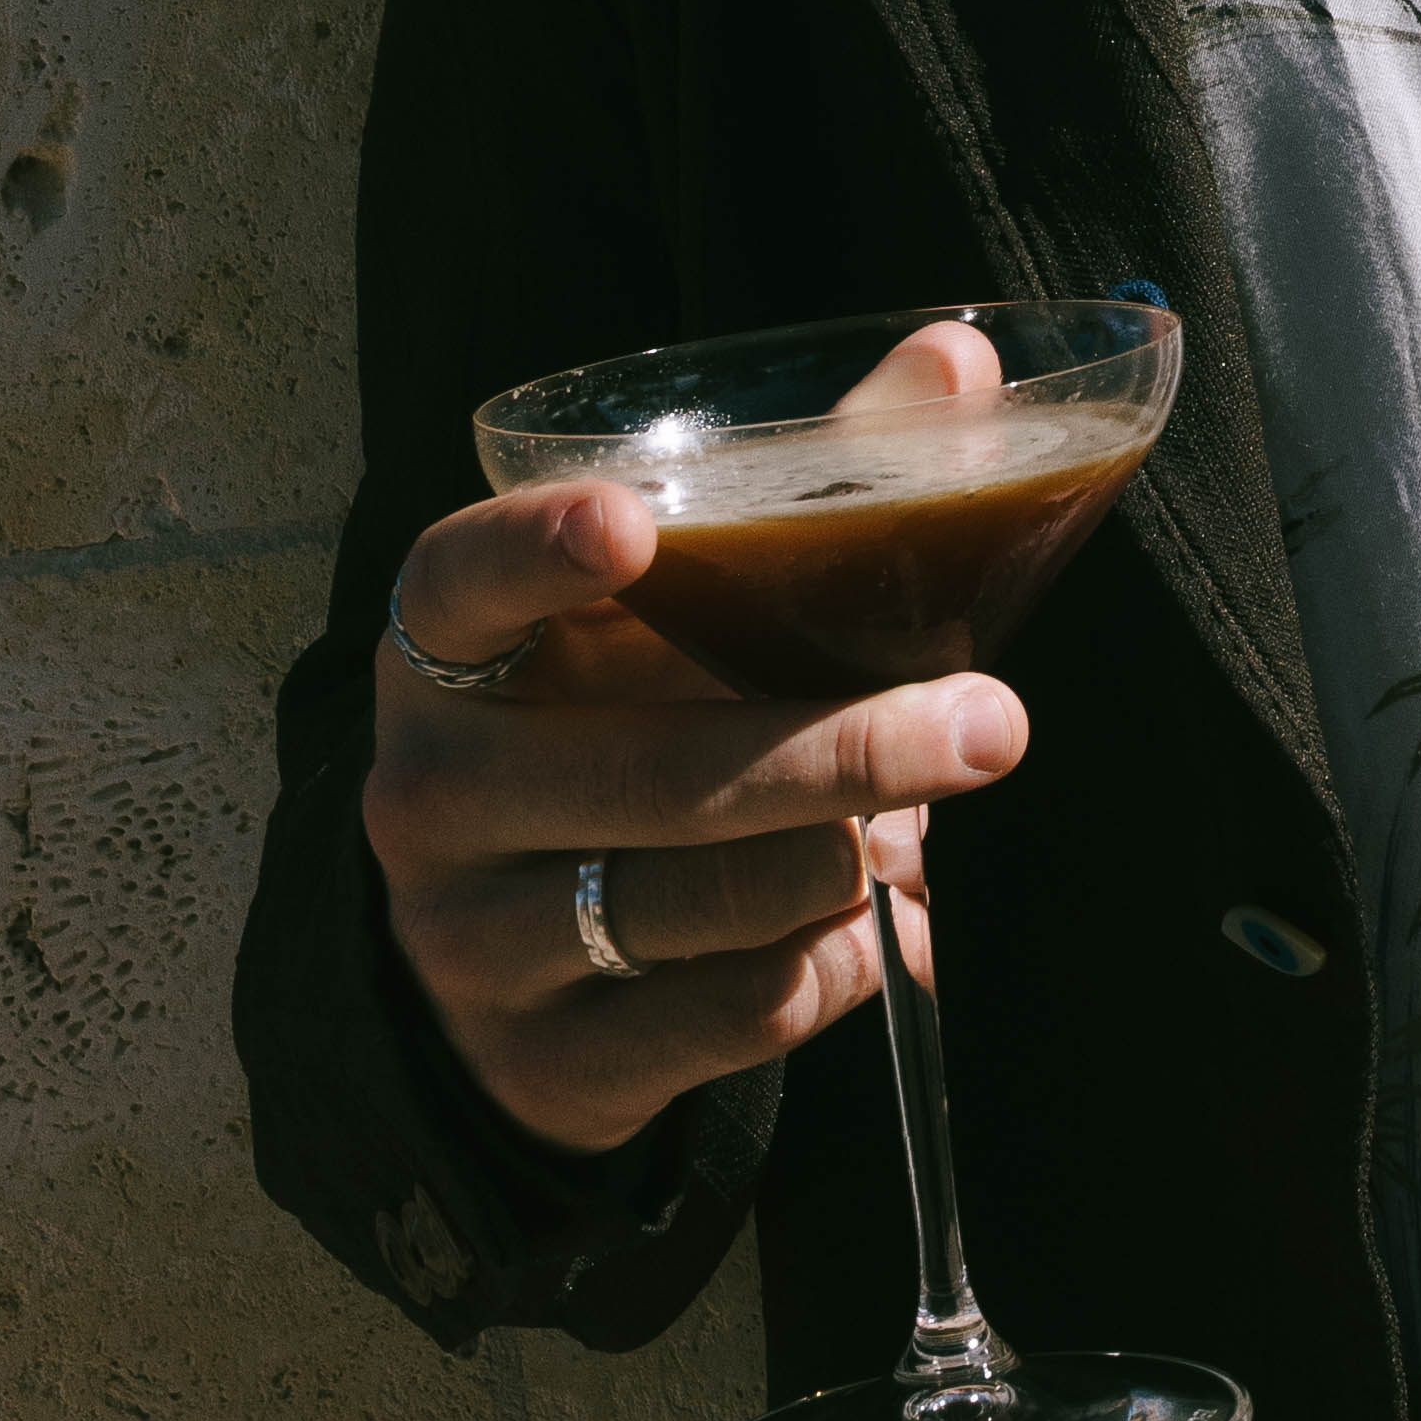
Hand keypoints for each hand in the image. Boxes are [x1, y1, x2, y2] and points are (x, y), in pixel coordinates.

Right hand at [361, 473, 1029, 1160]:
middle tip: (991, 725)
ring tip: (907, 829)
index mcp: (450, 654)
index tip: (631, 522)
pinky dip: (827, 968)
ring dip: (838, 864)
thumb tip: (960, 357)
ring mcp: (467, 939)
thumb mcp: (681, 624)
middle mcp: (430, 793)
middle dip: (839, 750)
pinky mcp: (536, 1063)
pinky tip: (861, 927)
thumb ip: (813, 485)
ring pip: (689, 902)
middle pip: (645, 773)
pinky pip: (722, 1016)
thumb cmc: (625, 732)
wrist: (520, 972)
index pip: (460, 587)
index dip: (535, 551)